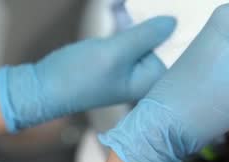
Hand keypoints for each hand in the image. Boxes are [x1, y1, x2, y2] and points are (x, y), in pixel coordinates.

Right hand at [0, 16, 175, 132]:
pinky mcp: (119, 57)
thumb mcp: (117, 52)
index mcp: (153, 80)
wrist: (44, 87)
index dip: (182, 30)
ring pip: (146, 34)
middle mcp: (147, 75)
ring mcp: (132, 66)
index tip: (184, 10)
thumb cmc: (81, 75)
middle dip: (159, 20)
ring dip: (140, 16)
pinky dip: (126, 21)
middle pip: (164, 42)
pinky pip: (130, 34)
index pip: (178, 52)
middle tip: (154, 3)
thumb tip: (173, 22)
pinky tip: (118, 7)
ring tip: (128, 4)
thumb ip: (146, 36)